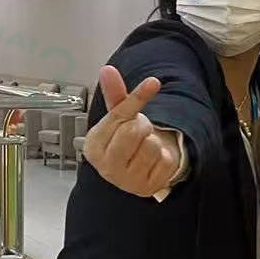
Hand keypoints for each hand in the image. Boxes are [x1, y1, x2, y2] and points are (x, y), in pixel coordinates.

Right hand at [82, 66, 181, 197]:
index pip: (118, 116)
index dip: (136, 99)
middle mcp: (106, 168)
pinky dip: (164, 157)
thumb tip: (108, 70)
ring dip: (153, 142)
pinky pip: (166, 161)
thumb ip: (115, 95)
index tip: (153, 83)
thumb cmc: (123, 140)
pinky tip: (153, 161)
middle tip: (137, 131)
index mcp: (93, 147)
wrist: (135, 170)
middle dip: (141, 125)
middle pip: (135, 131)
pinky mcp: (148, 188)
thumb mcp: (117, 118)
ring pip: (152, 146)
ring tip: (143, 147)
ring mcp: (127, 181)